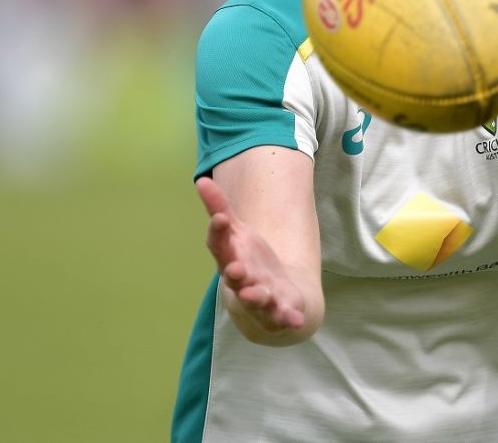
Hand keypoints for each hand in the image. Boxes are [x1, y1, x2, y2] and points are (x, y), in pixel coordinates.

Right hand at [197, 176, 305, 331]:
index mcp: (229, 259)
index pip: (220, 246)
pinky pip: (283, 316)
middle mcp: (241, 281)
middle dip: (234, 273)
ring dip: (256, 298)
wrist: (273, 299)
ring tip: (256, 293)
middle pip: (235, 277)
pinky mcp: (279, 311)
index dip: (218, 232)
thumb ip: (221, 210)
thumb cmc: (249, 262)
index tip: (220, 218)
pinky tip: (295, 318)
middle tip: (234, 268)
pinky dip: (288, 318)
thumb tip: (202, 180)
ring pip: (256, 300)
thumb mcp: (238, 233)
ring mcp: (260, 299)